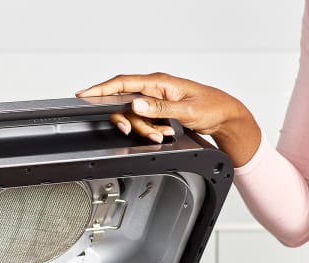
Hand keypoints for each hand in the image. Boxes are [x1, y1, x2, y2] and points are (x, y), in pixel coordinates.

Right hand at [76, 72, 260, 166]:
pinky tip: (165, 133)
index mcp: (159, 82)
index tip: (84, 94)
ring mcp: (155, 100)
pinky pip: (145, 123)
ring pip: (135, 117)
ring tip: (162, 134)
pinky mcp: (158, 111)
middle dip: (129, 121)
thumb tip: (136, 104)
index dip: (100, 88)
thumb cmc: (210, 107)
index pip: (122, 83)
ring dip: (145, 130)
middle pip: (125, 104)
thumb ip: (158, 108)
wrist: (224, 116)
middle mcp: (154, 89)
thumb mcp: (185, 110)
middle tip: (129, 131)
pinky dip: (151, 131)